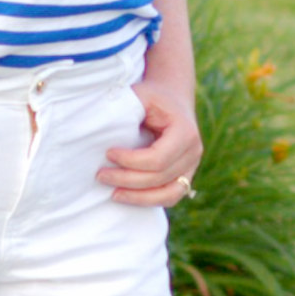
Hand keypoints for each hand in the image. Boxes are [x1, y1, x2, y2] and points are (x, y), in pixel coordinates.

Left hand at [97, 78, 201, 208]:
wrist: (172, 98)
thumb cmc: (152, 97)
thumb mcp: (141, 95)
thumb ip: (127, 108)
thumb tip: (102, 127)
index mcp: (185, 132)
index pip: (158, 158)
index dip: (130, 161)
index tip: (108, 153)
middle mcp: (193, 152)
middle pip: (160, 177)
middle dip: (127, 180)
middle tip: (101, 175)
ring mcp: (192, 167)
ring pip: (168, 194)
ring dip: (138, 197)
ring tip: (113, 194)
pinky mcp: (185, 176)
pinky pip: (170, 196)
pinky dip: (149, 201)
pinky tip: (127, 196)